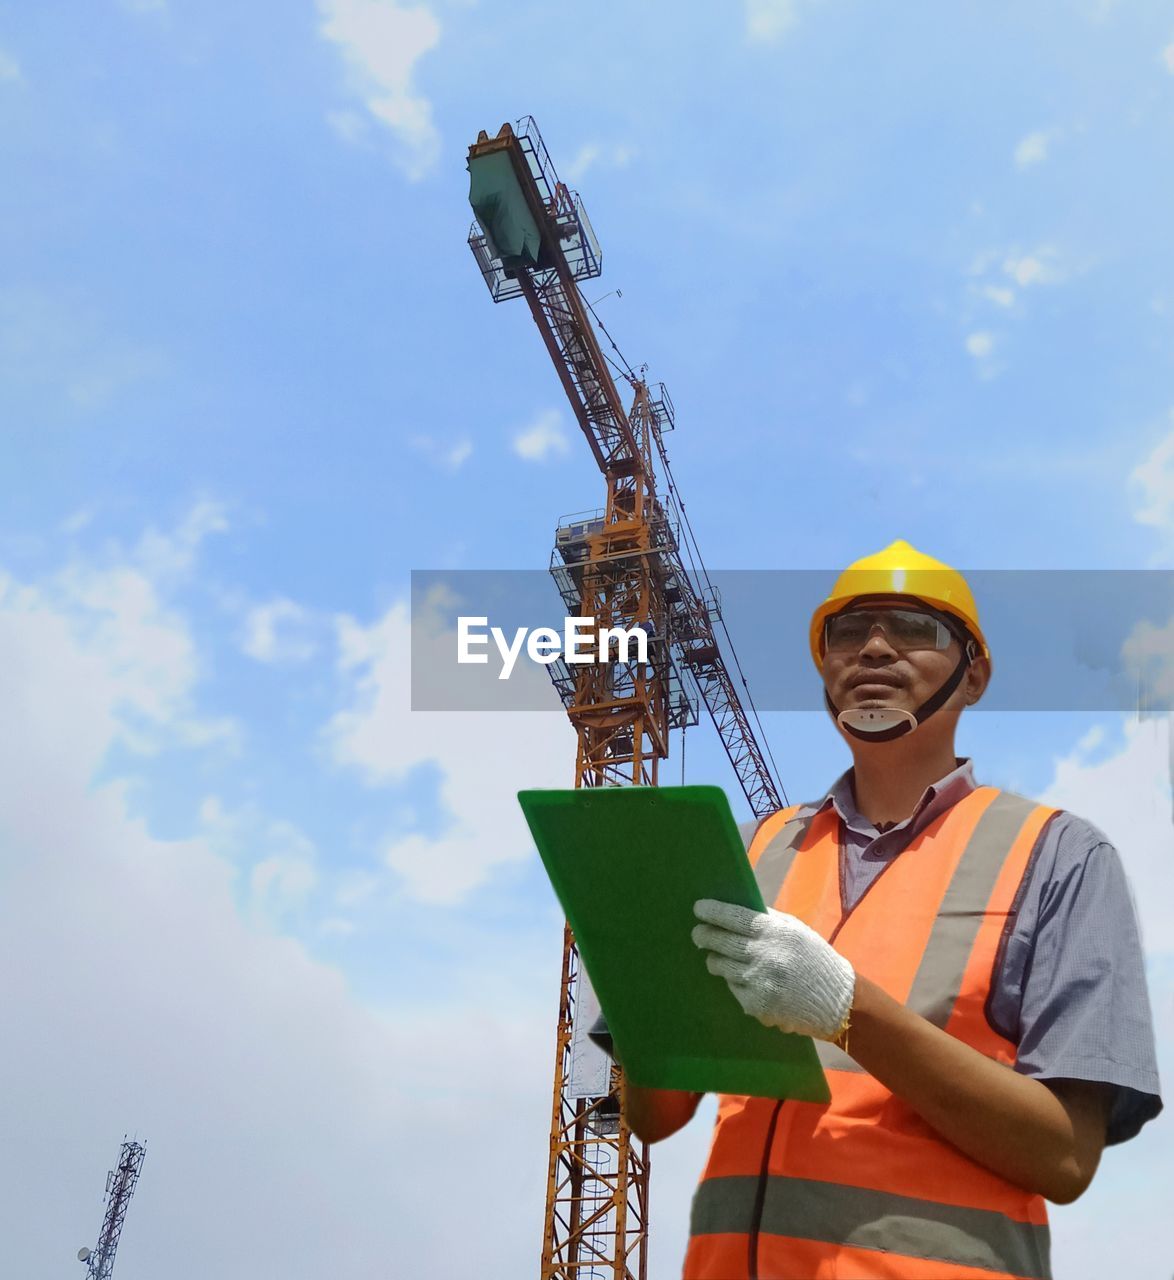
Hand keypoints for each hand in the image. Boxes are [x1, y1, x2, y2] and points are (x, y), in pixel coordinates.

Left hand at [691, 899, 854, 1040]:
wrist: (836, 1001)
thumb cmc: (815, 959)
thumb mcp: (795, 930)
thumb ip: (767, 919)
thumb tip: (736, 909)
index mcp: (774, 932)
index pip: (733, 917)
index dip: (712, 912)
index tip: (698, 908)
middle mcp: (763, 955)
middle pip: (720, 941)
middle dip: (704, 935)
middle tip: (698, 933)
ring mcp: (758, 981)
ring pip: (721, 966)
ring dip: (717, 960)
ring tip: (721, 957)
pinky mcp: (756, 1005)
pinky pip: (734, 988)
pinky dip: (736, 982)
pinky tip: (749, 980)